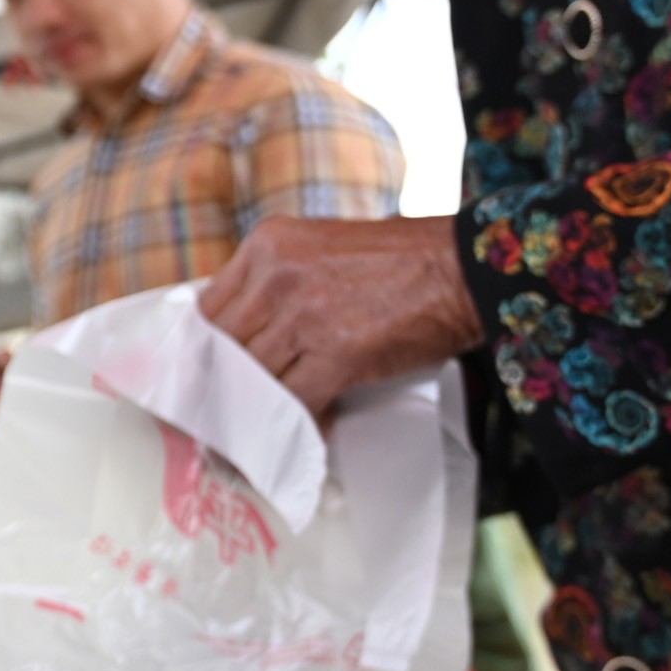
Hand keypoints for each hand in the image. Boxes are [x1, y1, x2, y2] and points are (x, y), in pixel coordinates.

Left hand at [198, 216, 484, 417]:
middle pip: (224, 347)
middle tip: (229, 411)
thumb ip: (275, 280)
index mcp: (266, 244)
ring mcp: (303, 315)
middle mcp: (276, 275)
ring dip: (260, 406)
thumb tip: (241, 334)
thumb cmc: (399, 262)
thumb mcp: (318, 248)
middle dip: (226, 383)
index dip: (206, 350)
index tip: (208, 375)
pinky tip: (312, 426)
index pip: (207, 308)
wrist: (464, 268)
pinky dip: (300, 421)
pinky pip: (294, 401)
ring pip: (254, 377)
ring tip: (268, 422)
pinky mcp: (336, 354)